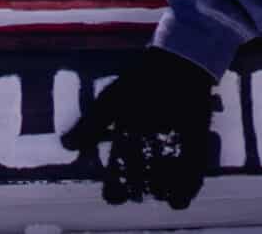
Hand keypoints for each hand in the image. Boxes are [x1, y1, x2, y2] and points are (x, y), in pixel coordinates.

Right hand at [62, 47, 215, 209]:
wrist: (176, 68)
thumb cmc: (139, 83)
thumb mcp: (110, 102)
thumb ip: (90, 124)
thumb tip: (67, 146)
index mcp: (125, 145)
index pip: (117, 180)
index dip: (114, 191)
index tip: (113, 194)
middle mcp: (148, 154)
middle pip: (141, 187)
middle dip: (139, 191)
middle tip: (139, 189)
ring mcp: (172, 154)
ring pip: (166, 186)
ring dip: (164, 192)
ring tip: (162, 188)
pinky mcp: (194, 151)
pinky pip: (192, 178)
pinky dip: (188, 188)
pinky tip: (182, 194)